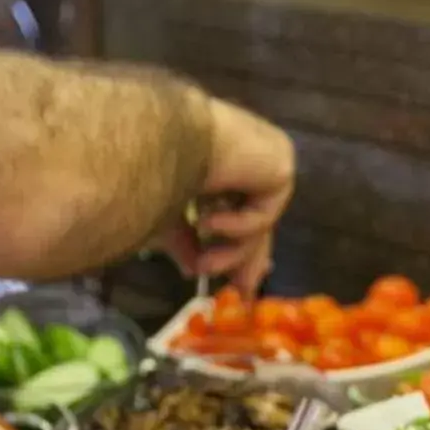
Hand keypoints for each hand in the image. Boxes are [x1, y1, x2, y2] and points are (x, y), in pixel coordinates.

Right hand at [164, 98, 293, 290]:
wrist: (159, 136)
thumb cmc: (149, 169)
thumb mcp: (166, 214)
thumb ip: (185, 241)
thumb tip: (193, 271)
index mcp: (220, 161)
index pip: (237, 208)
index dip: (237, 245)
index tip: (237, 281)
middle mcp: (247, 158)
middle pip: (257, 221)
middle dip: (246, 259)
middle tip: (243, 293)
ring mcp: (267, 160)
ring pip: (259, 224)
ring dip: (230, 253)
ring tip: (203, 266)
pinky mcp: (280, 166)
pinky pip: (262, 216)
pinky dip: (234, 227)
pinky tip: (206, 221)